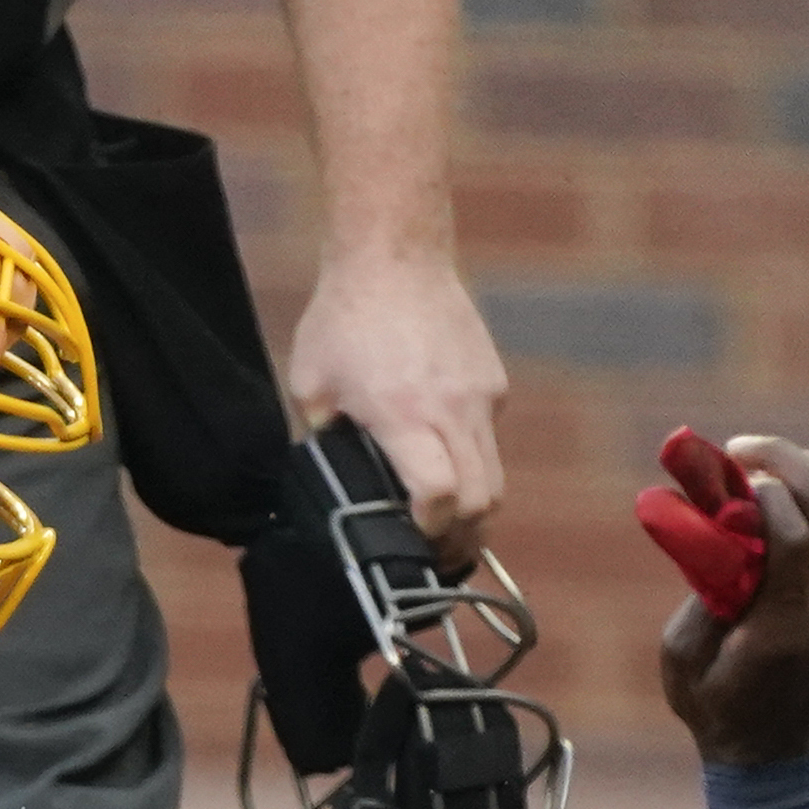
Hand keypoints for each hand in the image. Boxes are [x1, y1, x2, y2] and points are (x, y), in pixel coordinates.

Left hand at [285, 245, 509, 541]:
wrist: (395, 252)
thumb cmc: (343, 316)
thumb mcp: (312, 386)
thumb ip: (323, 441)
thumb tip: (331, 486)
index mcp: (403, 414)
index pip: (441, 494)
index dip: (432, 529)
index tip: (413, 539)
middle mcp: (451, 409)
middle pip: (484, 499)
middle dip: (463, 537)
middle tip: (438, 556)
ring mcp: (480, 394)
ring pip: (496, 475)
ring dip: (476, 508)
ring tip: (449, 523)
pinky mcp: (493, 380)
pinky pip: (490, 437)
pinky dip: (473, 459)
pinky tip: (444, 453)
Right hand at [651, 433, 808, 769]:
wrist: (776, 755)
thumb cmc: (715, 704)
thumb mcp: (684, 652)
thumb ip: (703, 585)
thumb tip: (715, 519)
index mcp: (790, 628)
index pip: (792, 530)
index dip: (760, 489)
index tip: (727, 473)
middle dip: (786, 460)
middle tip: (744, 450)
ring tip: (769, 461)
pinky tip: (798, 487)